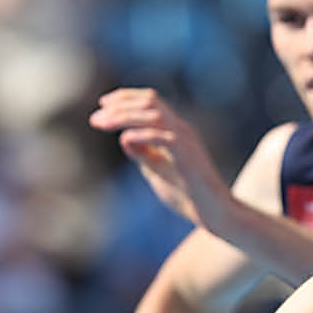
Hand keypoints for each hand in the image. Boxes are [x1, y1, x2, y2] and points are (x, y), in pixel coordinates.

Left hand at [90, 88, 226, 228]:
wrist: (216, 215)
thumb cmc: (189, 196)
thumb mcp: (157, 171)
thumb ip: (142, 154)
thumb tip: (124, 137)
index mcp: (176, 131)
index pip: (151, 100)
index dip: (125, 97)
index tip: (103, 104)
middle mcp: (182, 129)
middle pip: (150, 100)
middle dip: (119, 105)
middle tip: (96, 119)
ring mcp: (186, 141)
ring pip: (153, 114)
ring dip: (124, 116)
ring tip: (102, 123)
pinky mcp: (187, 156)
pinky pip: (162, 136)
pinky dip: (141, 135)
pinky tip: (125, 139)